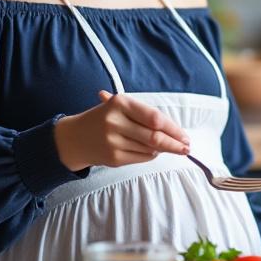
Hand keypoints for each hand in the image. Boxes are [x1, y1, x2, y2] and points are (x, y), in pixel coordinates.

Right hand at [53, 91, 190, 170]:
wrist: (74, 137)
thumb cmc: (105, 119)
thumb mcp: (121, 108)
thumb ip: (147, 115)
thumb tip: (177, 131)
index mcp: (120, 103)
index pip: (154, 118)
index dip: (173, 128)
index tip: (184, 135)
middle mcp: (115, 121)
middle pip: (155, 136)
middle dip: (175, 144)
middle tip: (186, 147)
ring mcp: (113, 141)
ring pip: (150, 149)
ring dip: (163, 149)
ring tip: (169, 147)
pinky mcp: (114, 158)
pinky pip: (142, 158)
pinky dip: (151, 155)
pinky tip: (152, 151)